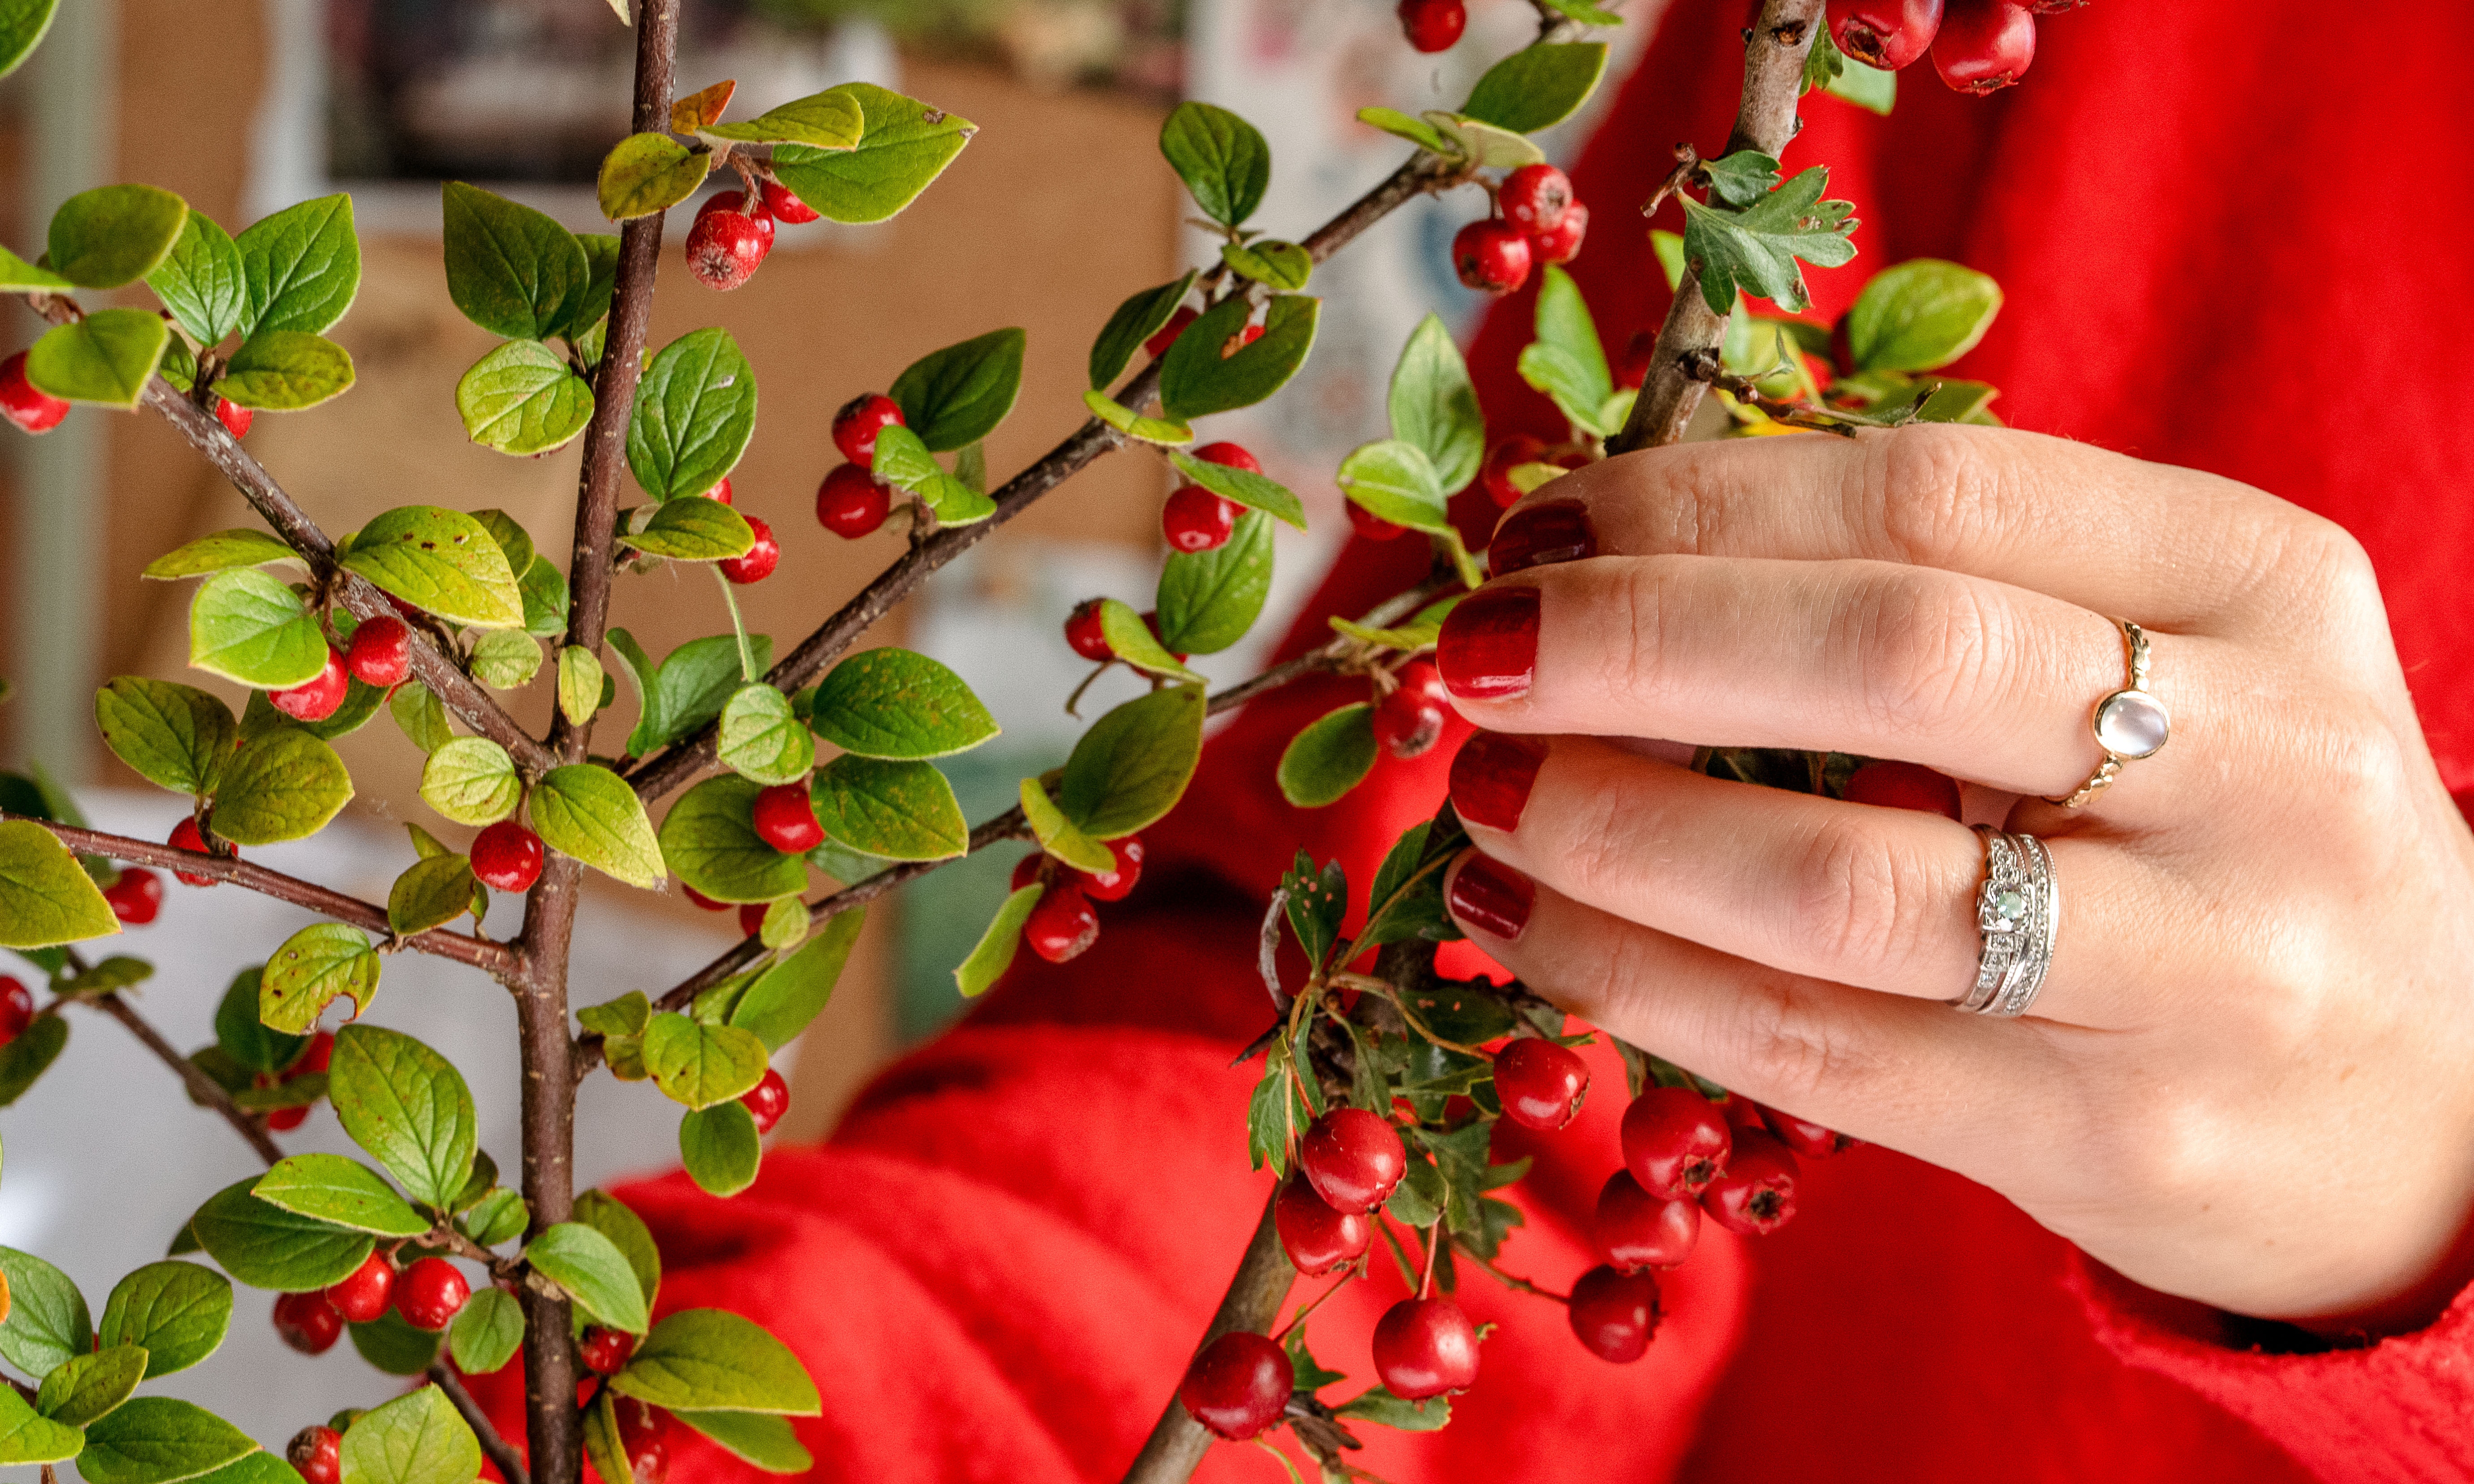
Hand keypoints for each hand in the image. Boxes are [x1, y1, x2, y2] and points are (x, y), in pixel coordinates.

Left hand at [1434, 424, 2473, 1330]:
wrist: (2422, 1102)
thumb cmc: (2221, 838)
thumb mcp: (2157, 662)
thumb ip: (1945, 589)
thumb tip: (1619, 542)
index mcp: (2263, 585)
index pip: (1935, 494)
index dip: (1698, 499)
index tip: (1540, 521)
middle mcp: (2261, 765)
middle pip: (1891, 655)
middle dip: (1632, 641)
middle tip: (1469, 651)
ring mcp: (2205, 969)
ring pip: (1839, 880)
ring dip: (1609, 823)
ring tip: (1475, 790)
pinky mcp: (2115, 1137)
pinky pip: (1820, 1049)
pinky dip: (1638, 977)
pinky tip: (1525, 925)